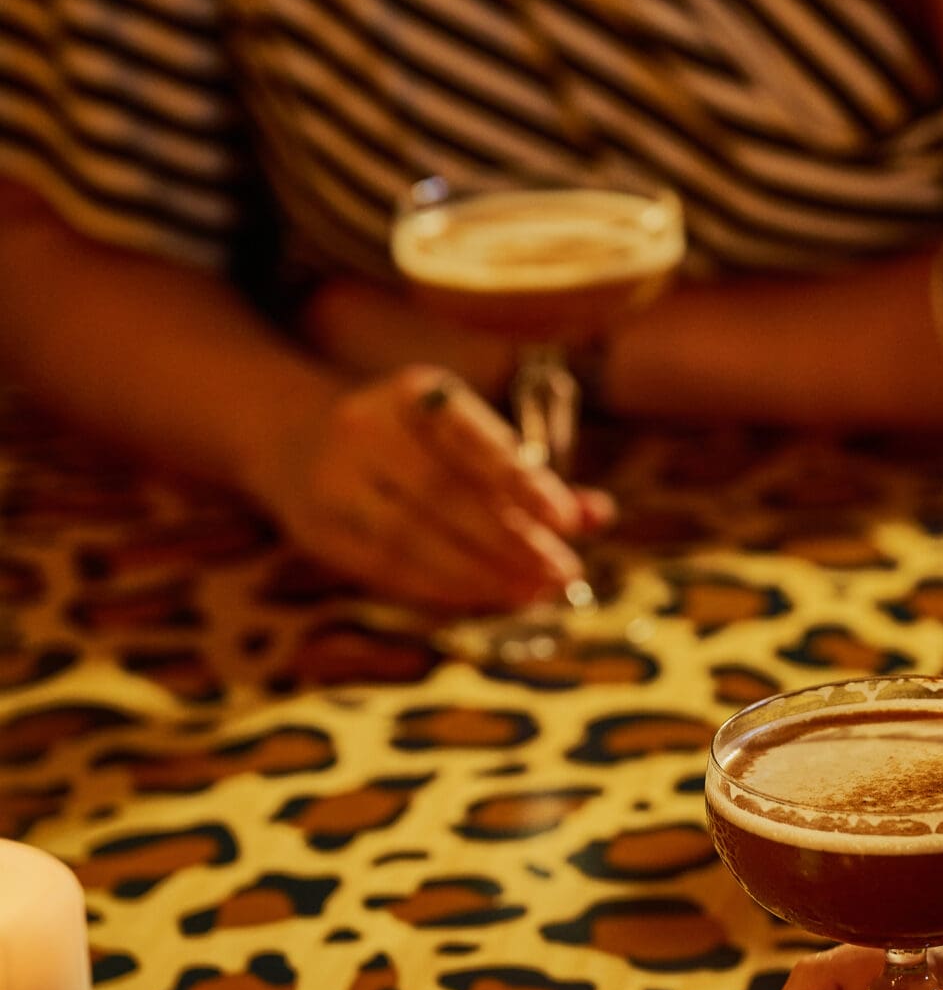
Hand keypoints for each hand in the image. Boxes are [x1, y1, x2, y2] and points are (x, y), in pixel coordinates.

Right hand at [244, 363, 609, 611]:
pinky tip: (487, 597)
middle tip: (563, 571)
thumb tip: (596, 515)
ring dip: (480, 574)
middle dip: (509, 540)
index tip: (567, 519)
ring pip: (411, 540)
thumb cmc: (414, 439)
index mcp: (411, 392)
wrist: (299, 438)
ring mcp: (333, 483)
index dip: (520, 481)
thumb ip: (533, 475)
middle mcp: (364, 429)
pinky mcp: (319, 533)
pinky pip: (387, 570)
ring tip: (534, 592)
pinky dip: (443, 589)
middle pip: (442, 494)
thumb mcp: (467, 434)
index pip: (470, 438)